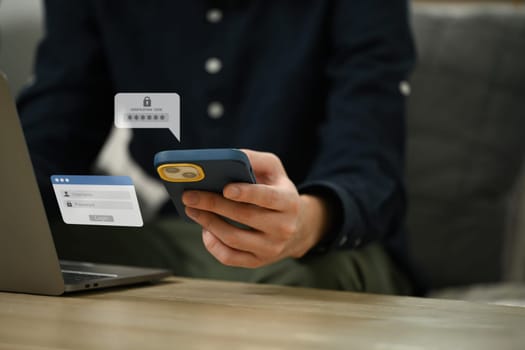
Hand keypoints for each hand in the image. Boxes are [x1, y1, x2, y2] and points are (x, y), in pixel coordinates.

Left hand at [182, 149, 329, 267]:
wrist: (296, 226)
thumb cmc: (276, 191)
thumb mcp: (273, 170)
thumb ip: (253, 160)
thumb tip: (226, 157)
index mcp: (289, 201)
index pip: (268, 198)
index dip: (247, 193)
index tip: (225, 188)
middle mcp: (284, 227)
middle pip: (245, 217)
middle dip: (214, 205)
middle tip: (190, 195)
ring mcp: (271, 248)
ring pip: (234, 239)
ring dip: (208, 223)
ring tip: (192, 209)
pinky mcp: (258, 262)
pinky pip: (229, 257)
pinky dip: (212, 244)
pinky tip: (204, 229)